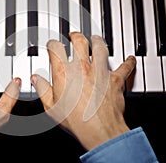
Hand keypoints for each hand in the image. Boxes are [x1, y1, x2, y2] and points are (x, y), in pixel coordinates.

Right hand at [31, 32, 135, 149]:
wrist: (98, 130)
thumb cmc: (75, 120)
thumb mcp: (51, 106)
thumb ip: (42, 89)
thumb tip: (35, 79)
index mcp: (64, 73)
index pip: (56, 48)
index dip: (52, 44)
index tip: (52, 45)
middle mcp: (82, 68)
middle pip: (80, 42)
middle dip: (76, 36)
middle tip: (74, 35)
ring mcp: (100, 72)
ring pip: (101, 48)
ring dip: (98, 41)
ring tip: (96, 39)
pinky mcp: (115, 80)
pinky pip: (124, 67)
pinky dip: (128, 62)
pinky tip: (130, 59)